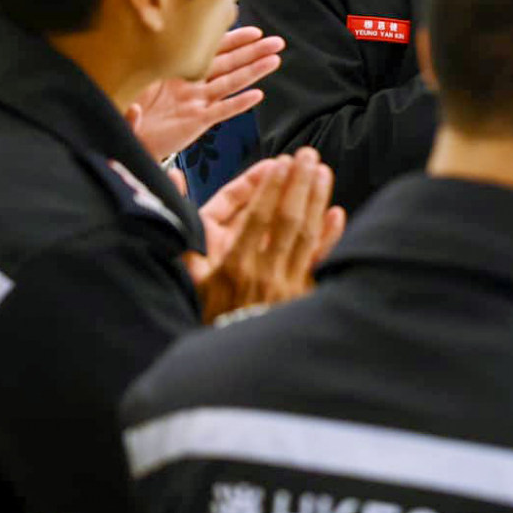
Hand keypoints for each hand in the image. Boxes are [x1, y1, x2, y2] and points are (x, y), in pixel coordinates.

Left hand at [126, 27, 283, 161]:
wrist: (128, 138)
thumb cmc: (125, 110)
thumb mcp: (122, 90)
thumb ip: (131, 88)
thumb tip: (134, 104)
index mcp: (173, 69)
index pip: (207, 49)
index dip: (231, 38)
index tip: (253, 31)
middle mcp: (189, 84)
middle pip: (227, 63)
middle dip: (252, 51)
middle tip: (276, 42)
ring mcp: (196, 102)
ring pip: (230, 83)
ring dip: (253, 72)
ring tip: (274, 61)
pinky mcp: (198, 122)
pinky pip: (222, 111)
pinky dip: (239, 104)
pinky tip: (257, 95)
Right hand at [186, 148, 345, 321]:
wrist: (232, 358)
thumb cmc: (207, 311)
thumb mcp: (187, 278)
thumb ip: (183, 234)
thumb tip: (175, 183)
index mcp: (233, 267)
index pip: (257, 217)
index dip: (270, 187)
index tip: (280, 163)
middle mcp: (264, 273)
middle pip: (287, 219)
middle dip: (298, 183)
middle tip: (307, 155)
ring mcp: (288, 285)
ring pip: (307, 235)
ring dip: (316, 200)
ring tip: (322, 171)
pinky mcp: (305, 296)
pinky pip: (321, 260)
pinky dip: (330, 237)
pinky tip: (337, 213)